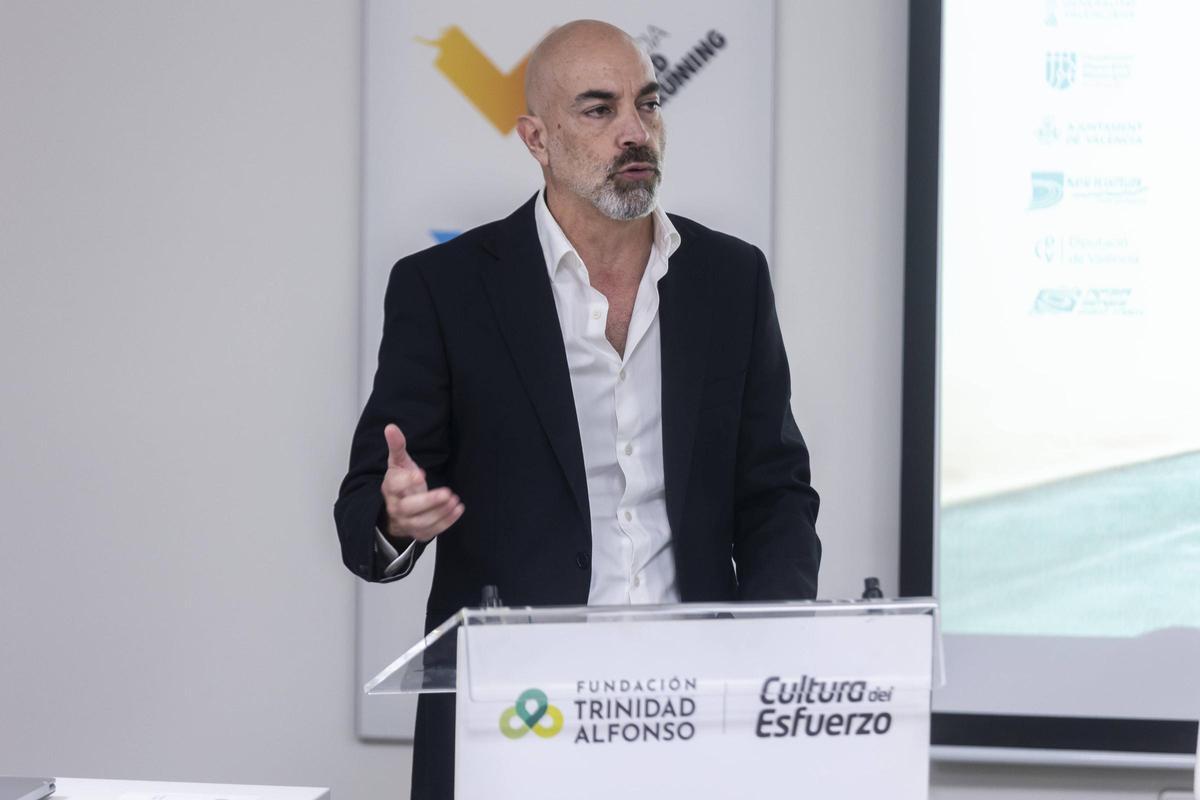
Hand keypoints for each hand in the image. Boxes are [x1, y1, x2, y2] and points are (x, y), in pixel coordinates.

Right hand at [380, 424, 463, 541]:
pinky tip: (458, 509)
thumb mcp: (399, 463)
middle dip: (428, 501)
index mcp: (390, 488)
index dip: (407, 481)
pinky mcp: (418, 533)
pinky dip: (446, 522)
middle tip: (447, 492)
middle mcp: (395, 507)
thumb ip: (397, 445)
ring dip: (440, 512)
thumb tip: (391, 427)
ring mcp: (406, 522)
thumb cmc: (401, 481)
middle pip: (408, 508)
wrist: (397, 508)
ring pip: (421, 522)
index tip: (421, 473)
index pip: (395, 486)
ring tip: (455, 501)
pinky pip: (431, 531)